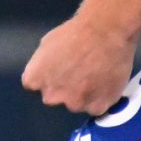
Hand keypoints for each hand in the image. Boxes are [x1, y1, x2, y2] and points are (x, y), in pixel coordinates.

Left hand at [22, 14, 140, 115]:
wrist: (105, 32)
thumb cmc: (74, 33)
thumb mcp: (46, 46)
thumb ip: (43, 66)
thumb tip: (48, 73)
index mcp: (34, 80)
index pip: (35, 86)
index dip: (49, 77)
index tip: (60, 70)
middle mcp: (51, 96)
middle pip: (55, 97)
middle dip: (64, 88)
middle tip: (79, 72)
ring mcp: (75, 103)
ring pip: (77, 103)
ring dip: (84, 95)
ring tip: (95, 75)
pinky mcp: (98, 107)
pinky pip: (96, 108)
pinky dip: (101, 99)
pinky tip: (105, 83)